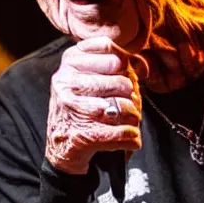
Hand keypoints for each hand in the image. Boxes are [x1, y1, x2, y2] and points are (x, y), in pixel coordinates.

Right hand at [45, 37, 142, 173]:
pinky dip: (131, 137)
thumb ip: (117, 63)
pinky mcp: (80, 135)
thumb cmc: (83, 105)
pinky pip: (123, 132)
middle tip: (125, 105)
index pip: (117, 57)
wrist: (60, 145)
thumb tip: (143, 66)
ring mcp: (71, 107)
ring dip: (133, 117)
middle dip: (132, 97)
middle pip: (124, 83)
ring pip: (125, 107)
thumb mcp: (93, 75)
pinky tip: (128, 137)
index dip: (128, 71)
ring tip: (125, 120)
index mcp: (71, 60)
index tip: (122, 80)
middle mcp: (67, 81)